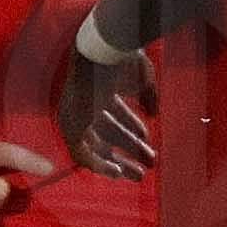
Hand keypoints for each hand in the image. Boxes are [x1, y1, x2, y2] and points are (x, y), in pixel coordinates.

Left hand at [54, 42, 157, 178]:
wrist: (105, 51)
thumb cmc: (123, 60)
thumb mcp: (141, 80)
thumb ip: (147, 96)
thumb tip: (154, 113)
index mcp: (99, 90)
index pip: (115, 117)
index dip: (132, 131)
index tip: (149, 145)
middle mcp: (86, 104)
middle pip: (107, 135)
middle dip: (129, 151)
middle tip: (147, 167)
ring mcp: (77, 116)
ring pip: (96, 147)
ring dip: (117, 162)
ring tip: (139, 175)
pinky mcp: (71, 125)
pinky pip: (82, 154)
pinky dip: (99, 164)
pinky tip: (118, 171)